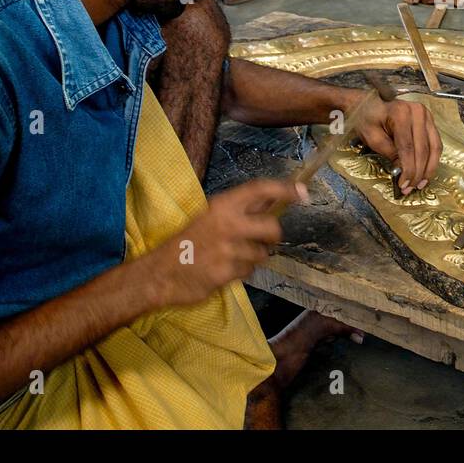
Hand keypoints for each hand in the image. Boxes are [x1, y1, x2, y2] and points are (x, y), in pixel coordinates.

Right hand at [152, 178, 304, 306]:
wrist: (160, 273)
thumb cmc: (187, 242)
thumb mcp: (210, 216)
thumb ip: (240, 209)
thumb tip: (273, 201)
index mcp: (222, 205)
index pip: (260, 190)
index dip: (284, 189)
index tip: (303, 191)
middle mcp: (228, 224)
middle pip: (272, 227)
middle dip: (272, 236)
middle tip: (264, 239)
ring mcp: (228, 250)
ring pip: (262, 254)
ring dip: (253, 257)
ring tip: (231, 256)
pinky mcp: (226, 272)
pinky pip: (249, 271)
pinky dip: (241, 271)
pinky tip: (224, 269)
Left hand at [353, 96, 442, 194]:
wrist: (369, 104)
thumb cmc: (367, 119)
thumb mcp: (372, 137)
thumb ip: (389, 153)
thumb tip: (403, 172)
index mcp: (401, 113)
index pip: (408, 147)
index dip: (408, 169)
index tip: (404, 184)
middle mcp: (418, 112)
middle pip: (423, 149)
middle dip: (418, 172)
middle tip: (411, 188)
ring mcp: (426, 115)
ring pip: (434, 147)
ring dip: (429, 168)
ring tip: (420, 183)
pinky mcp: (430, 120)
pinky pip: (436, 143)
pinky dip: (432, 159)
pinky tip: (426, 171)